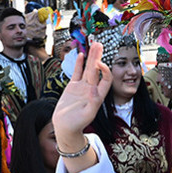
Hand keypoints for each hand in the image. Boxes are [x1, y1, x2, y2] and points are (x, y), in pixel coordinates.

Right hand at [52, 42, 111, 172]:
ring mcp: (82, 87)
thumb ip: (92, 103)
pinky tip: (81, 54)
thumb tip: (94, 90)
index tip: (100, 64)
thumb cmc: (77, 124)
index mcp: (98, 96)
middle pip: (97, 70)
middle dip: (98, 57)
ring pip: (87, 69)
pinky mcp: (73, 87)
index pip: (106, 79)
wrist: (65, 128)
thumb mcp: (87, 115)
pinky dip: (79, 64)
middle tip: (99, 44)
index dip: (105, 70)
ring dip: (91, 57)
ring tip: (94, 44)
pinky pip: (77, 73)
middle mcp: (91, 89)